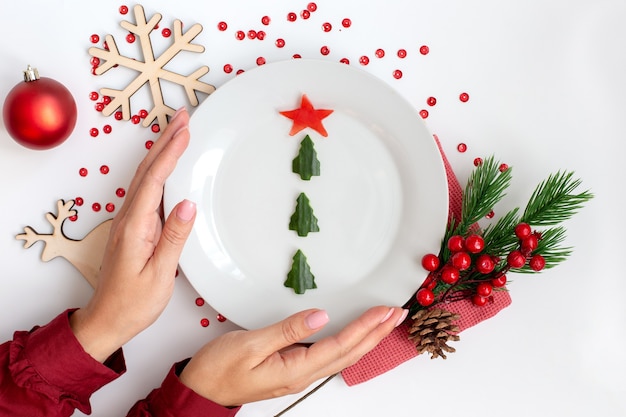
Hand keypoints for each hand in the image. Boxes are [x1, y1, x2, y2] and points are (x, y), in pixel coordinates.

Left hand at [70, 108, 195, 361]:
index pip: (155, 179)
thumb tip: (188, 203)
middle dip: (165, 140)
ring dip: (161, 151)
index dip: (170, 152)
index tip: (185, 130)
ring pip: (145, 176)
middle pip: (147, 169)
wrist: (108, 319)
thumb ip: (173, 237)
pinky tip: (167, 165)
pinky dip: (158, 169)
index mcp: (135, 226)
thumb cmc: (134, 302)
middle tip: (183, 116)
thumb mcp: (159, 274)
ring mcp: (129, 221)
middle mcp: (129, 218)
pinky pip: (146, 189)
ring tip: (178, 131)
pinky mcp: (134, 227)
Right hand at [179, 306, 407, 406]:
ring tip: (384, 323)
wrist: (201, 391)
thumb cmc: (219, 369)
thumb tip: (320, 316)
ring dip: (367, 338)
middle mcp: (303, 374)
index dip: (366, 327)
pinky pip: (330, 356)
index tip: (384, 311)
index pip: (341, 345)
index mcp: (296, 368)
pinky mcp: (292, 368)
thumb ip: (287, 330)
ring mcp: (298, 373)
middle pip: (350, 353)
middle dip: (377, 333)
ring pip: (343, 356)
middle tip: (398, 314)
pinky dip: (349, 343)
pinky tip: (354, 336)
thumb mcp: (250, 344)